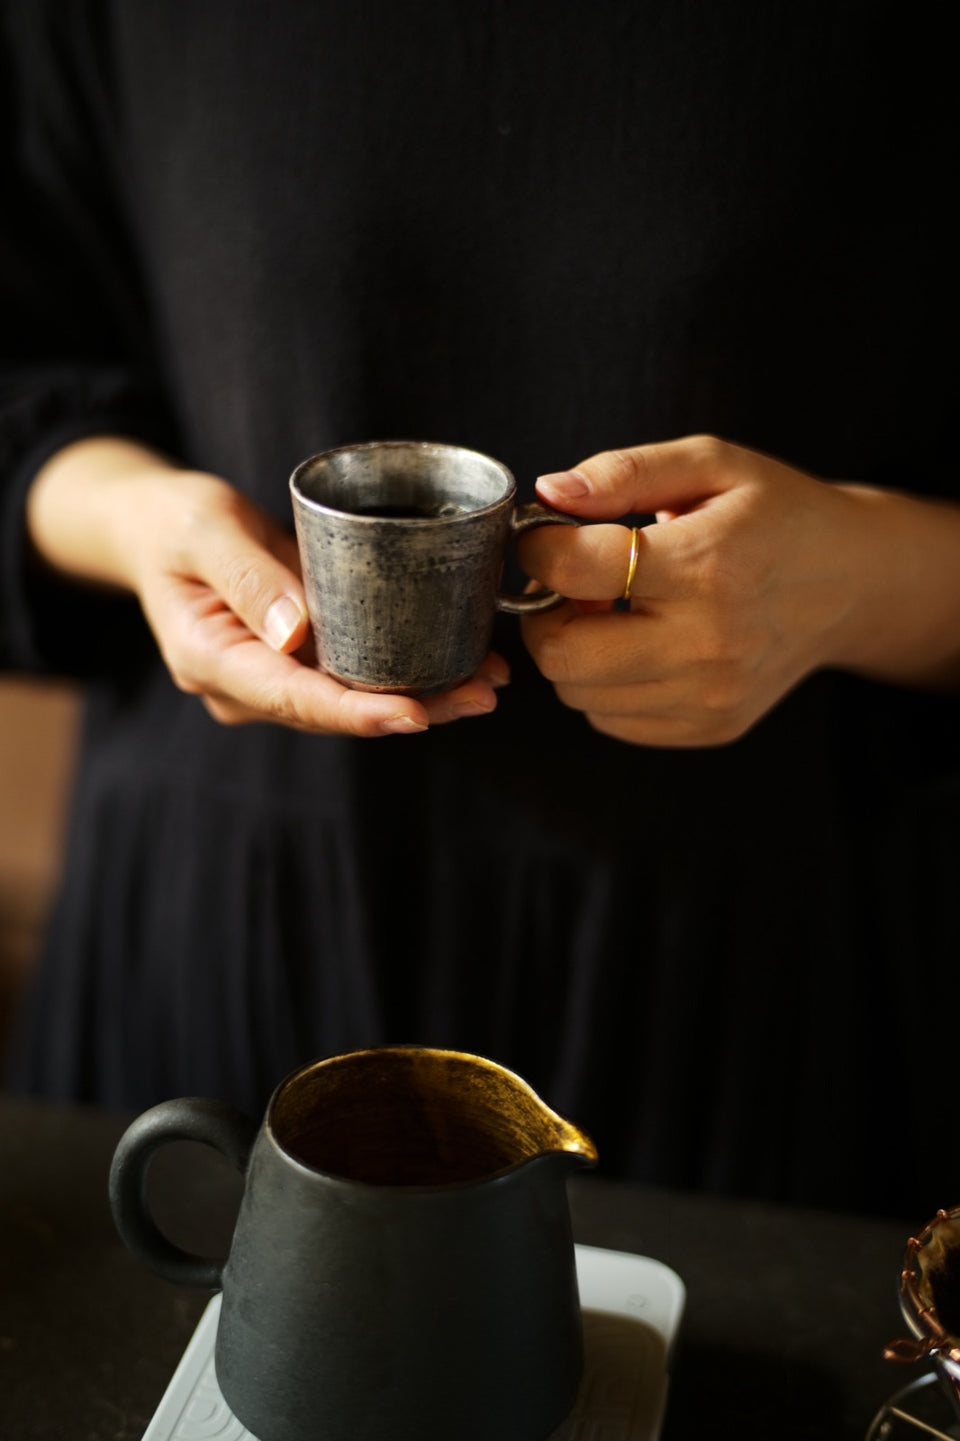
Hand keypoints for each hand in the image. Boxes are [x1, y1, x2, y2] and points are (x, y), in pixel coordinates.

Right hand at [26, 438, 508, 735]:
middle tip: (481, 693)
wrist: (157, 525)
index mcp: (211, 660)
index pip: (293, 699)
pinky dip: (409, 670)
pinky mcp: (299, 659)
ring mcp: (273, 677)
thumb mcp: (204, 529)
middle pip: (335, 710)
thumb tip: (297, 635)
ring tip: (489, 681)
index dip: (356, 713)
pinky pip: (357, 673)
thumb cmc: (175, 520)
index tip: (414, 715)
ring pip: (354, 699)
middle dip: (411, 708)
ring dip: (424, 695)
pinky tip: (463, 662)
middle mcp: (244, 685)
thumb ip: (247, 577)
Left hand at [519, 435, 959, 746]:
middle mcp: (707, 642)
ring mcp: (710, 695)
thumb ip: (624, 471)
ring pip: (577, 694)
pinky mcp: (711, 726)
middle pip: (561, 654)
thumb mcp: (711, 464)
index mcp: (705, 564)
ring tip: (611, 612)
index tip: (545, 536)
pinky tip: (639, 644)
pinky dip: (604, 685)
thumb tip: (548, 492)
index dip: (537, 549)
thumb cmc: (776, 515)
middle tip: (571, 584)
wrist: (853, 583)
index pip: (572, 570)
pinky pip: (610, 720)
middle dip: (543, 614)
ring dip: (573, 651)